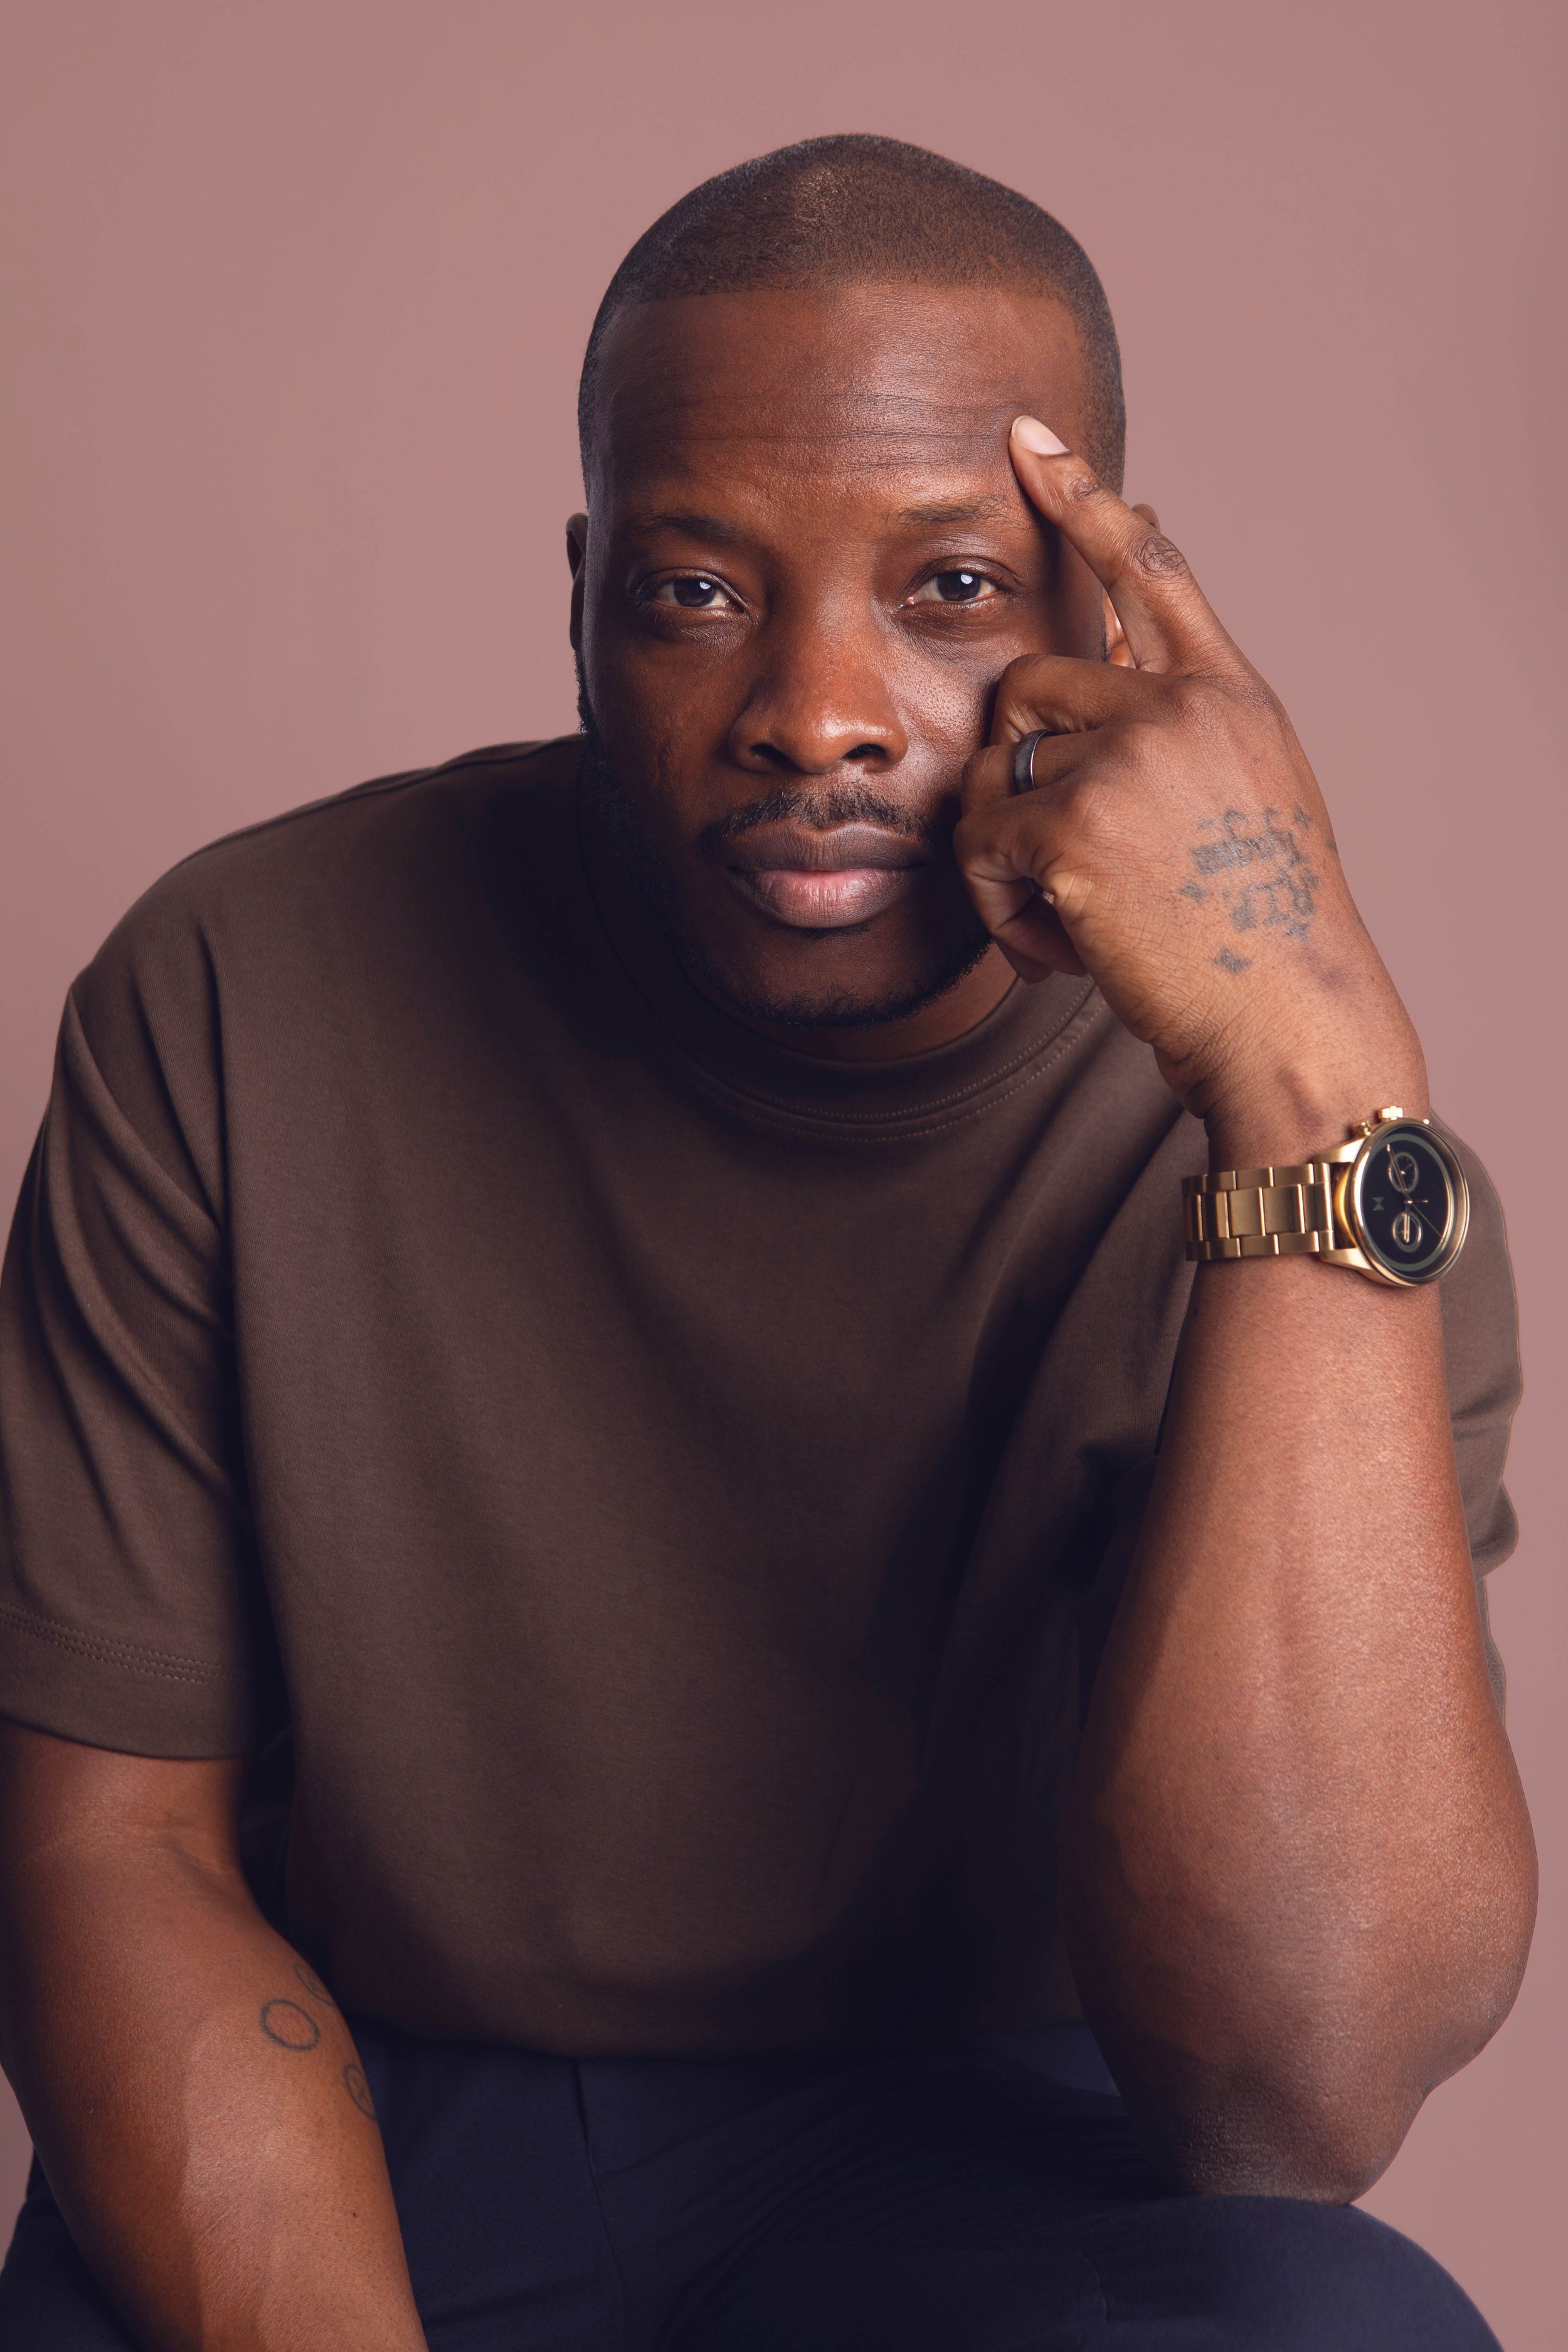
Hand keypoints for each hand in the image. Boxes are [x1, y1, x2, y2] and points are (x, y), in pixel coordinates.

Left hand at [955, 420, 1427, 1162]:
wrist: (1285, 1021)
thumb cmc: (1261, 932)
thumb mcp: (1249, 796)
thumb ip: (1184, 726)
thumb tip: (1115, 661)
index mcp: (1229, 697)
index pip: (1148, 570)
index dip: (1085, 502)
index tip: (1029, 443)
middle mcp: (1179, 709)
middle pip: (1028, 686)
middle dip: (1019, 772)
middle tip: (1064, 856)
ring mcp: (1125, 761)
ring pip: (993, 775)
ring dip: (1011, 856)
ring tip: (1075, 917)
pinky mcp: (1070, 825)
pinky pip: (978, 847)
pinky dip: (1002, 908)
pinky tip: (1063, 949)